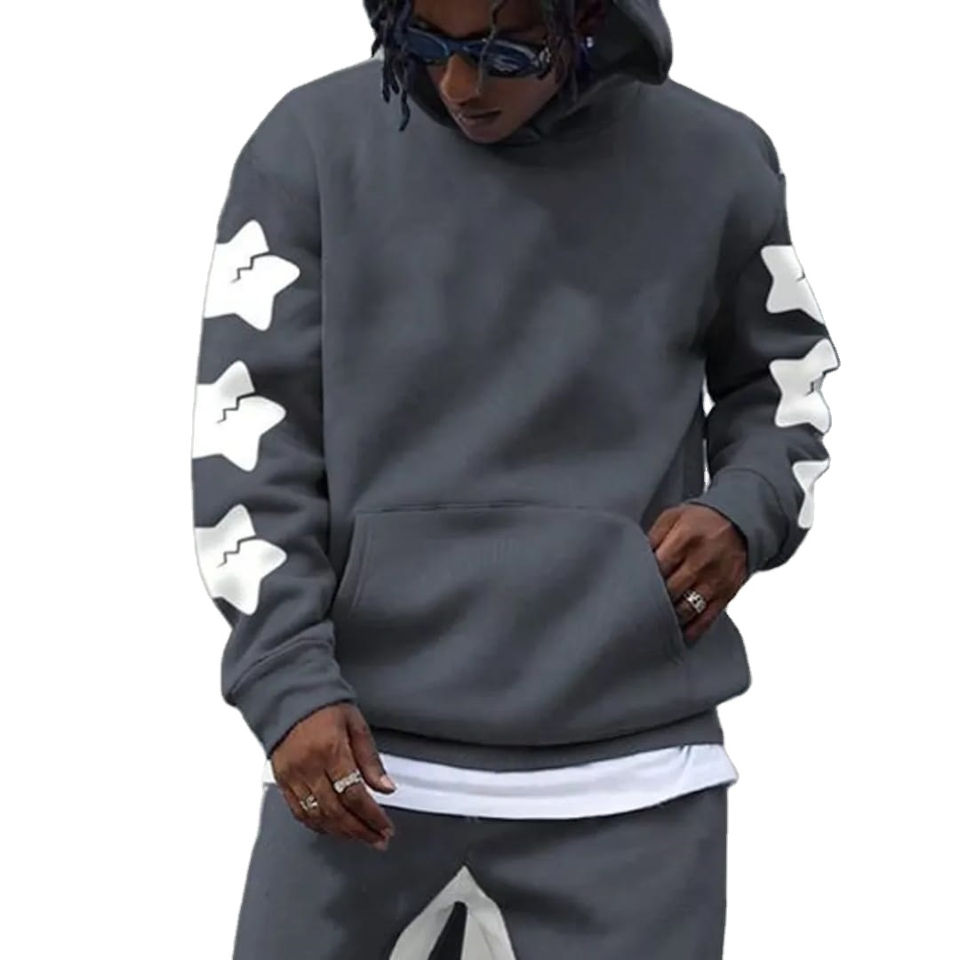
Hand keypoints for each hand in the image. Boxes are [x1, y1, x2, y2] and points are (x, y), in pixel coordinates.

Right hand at [269, 702, 396, 850]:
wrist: (289, 695)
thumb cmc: (324, 705)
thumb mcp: (355, 724)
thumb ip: (370, 758)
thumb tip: (386, 787)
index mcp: (331, 750)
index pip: (354, 793)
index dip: (372, 816)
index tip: (386, 827)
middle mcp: (309, 767)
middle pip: (337, 811)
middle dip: (361, 830)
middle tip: (378, 840)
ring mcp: (293, 776)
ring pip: (318, 816)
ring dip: (342, 833)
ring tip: (361, 837)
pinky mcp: (282, 781)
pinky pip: (299, 812)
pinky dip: (318, 826)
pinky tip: (333, 829)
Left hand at [647, 503, 748, 645]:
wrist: (740, 523)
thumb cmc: (699, 520)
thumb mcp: (672, 517)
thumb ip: (652, 537)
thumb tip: (633, 560)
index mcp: (685, 539)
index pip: (657, 567)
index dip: (642, 579)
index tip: (628, 588)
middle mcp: (701, 561)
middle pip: (670, 590)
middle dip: (652, 601)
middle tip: (635, 609)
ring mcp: (716, 580)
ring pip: (687, 609)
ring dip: (669, 618)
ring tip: (652, 623)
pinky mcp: (727, 594)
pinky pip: (707, 619)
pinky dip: (691, 630)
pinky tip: (677, 634)